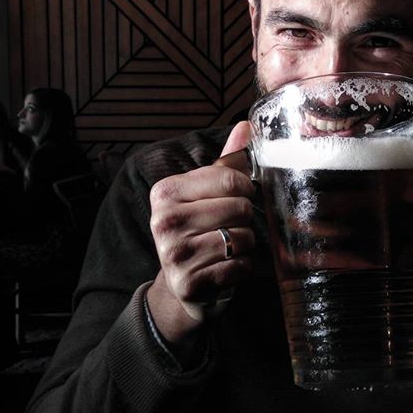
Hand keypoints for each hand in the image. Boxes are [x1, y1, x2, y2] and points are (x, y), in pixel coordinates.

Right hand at [147, 122, 254, 347]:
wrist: (180, 286)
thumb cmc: (196, 231)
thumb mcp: (204, 193)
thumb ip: (225, 162)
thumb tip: (247, 126)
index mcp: (165, 192)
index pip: (230, 178)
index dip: (246, 188)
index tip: (240, 196)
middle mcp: (164, 221)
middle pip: (240, 208)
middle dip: (245, 218)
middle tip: (231, 226)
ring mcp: (174, 255)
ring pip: (242, 238)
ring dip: (245, 244)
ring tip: (228, 246)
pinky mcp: (189, 283)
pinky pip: (239, 266)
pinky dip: (242, 267)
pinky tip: (226, 266)